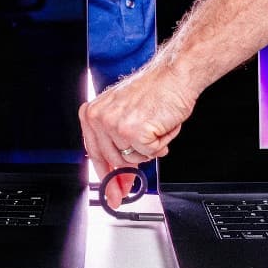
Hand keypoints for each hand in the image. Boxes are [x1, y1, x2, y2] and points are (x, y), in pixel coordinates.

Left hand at [79, 57, 194, 207]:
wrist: (174, 75)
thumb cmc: (155, 90)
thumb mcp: (124, 111)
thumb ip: (115, 139)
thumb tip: (118, 172)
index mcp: (93, 112)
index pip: (94, 153)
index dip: (104, 176)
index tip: (110, 193)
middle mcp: (100, 118)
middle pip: (114, 161)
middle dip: (126, 175)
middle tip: (132, 182)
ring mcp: (116, 126)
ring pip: (133, 158)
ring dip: (150, 148)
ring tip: (156, 126)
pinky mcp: (134, 132)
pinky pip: (150, 154)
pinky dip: (161, 144)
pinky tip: (162, 126)